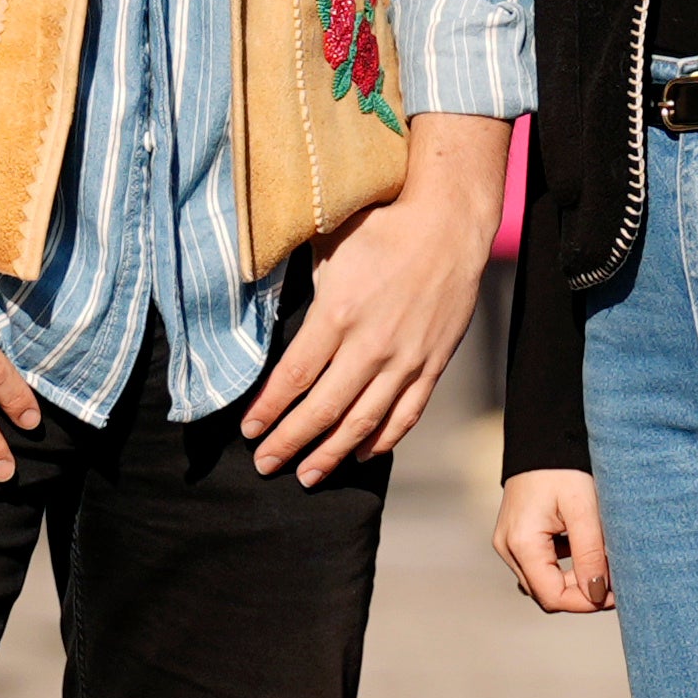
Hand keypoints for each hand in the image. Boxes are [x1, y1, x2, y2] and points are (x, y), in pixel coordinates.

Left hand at [245, 114, 510, 482]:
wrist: (448, 221)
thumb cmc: (380, 225)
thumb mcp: (326, 246)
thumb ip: (297, 285)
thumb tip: (256, 301)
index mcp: (336, 314)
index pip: (292, 378)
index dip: (267, 410)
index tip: (249, 431)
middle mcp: (370, 345)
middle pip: (322, 410)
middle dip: (289, 442)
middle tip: (266, 465)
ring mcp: (405, 359)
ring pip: (363, 422)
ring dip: (332, 454)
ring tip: (307, 476)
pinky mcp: (433, 363)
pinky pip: (406, 413)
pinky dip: (382, 439)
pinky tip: (361, 453)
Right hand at [496, 468, 613, 612]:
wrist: (543, 435)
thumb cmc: (565, 467)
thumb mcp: (585, 510)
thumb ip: (590, 555)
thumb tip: (597, 596)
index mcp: (521, 543)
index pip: (553, 596)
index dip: (586, 602)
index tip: (618, 594)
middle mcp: (507, 548)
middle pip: (547, 593)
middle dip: (583, 592)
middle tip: (617, 581)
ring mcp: (508, 543)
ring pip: (544, 582)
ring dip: (575, 580)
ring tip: (604, 564)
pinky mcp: (516, 536)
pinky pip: (541, 566)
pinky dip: (565, 567)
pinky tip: (586, 550)